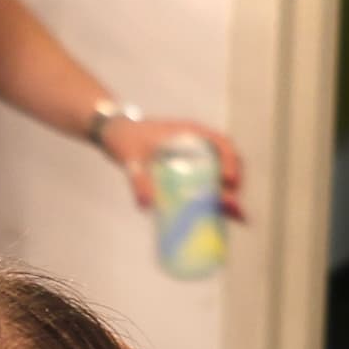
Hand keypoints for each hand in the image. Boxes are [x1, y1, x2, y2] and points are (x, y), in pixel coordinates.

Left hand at [95, 116, 245, 213]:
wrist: (114, 133)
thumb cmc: (125, 139)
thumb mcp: (131, 158)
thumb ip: (139, 180)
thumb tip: (148, 206)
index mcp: (190, 133)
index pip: (222, 143)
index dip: (231, 161)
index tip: (228, 181)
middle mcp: (197, 144)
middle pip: (227, 162)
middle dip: (234, 184)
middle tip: (233, 207)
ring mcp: (193, 156)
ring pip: (219, 173)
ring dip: (228, 192)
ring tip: (234, 215)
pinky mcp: (186, 170)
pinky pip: (206, 181)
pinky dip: (214, 196)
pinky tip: (218, 215)